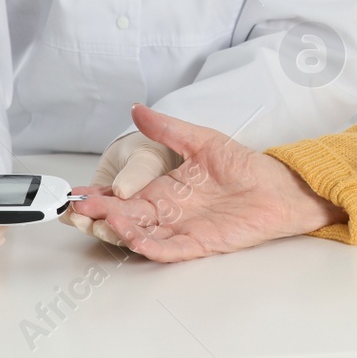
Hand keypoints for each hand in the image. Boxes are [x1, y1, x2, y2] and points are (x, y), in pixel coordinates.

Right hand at [72, 103, 346, 262]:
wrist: (281, 187)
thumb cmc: (245, 166)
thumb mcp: (202, 140)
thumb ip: (168, 129)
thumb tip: (136, 108)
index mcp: (164, 189)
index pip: (123, 195)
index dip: (99, 195)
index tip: (75, 193)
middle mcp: (167, 212)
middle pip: (124, 217)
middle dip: (98, 215)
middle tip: (75, 211)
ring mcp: (181, 229)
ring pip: (141, 234)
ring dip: (119, 230)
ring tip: (100, 220)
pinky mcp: (199, 243)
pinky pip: (170, 248)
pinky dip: (150, 245)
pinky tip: (134, 239)